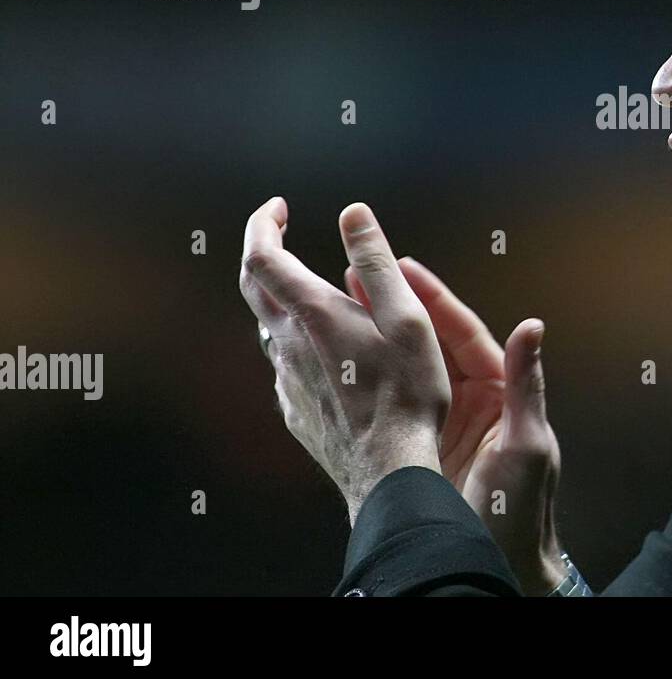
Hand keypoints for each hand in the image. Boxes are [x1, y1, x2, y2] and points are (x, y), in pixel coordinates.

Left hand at [238, 197, 452, 524]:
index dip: (262, 224)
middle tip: (280, 230)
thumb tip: (353, 214)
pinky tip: (332, 354)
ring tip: (320, 293)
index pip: (262, 256)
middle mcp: (289, 346)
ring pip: (274, 329)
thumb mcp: (405, 317)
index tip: (277, 207)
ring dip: (288, 300)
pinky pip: (288, 367)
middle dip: (264, 251)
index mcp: (313, 315)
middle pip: (255, 288)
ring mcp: (287, 382)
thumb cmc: (407, 393)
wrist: (389, 472)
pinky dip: (302, 344)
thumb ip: (375, 262)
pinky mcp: (296, 410)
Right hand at [345, 256, 565, 594]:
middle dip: (398, 308)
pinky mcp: (422, 447)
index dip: (433, 298)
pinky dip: (373, 382)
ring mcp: (445, 422)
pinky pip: (395, 404)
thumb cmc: (522, 509)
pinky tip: (345, 362)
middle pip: (431, 343)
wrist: (500, 562)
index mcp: (499, 390)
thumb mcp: (527, 443)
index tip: (403, 267)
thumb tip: (532, 326)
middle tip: (362, 275)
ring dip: (382, 338)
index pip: (462, 332)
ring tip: (344, 306)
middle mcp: (471, 399)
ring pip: (409, 369)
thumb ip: (527, 384)